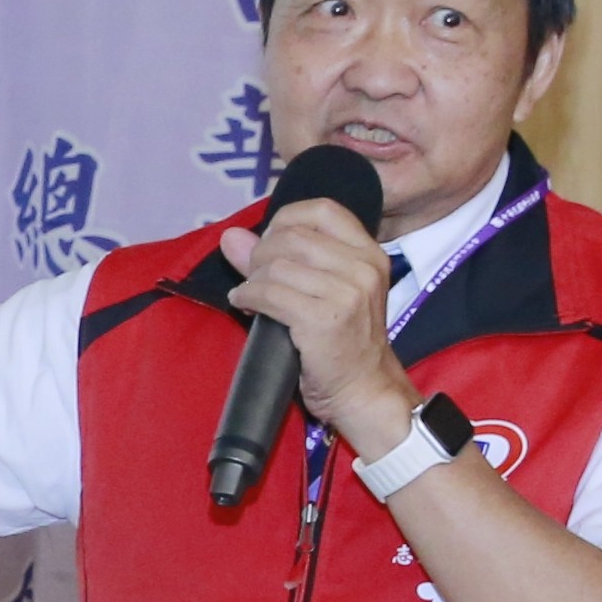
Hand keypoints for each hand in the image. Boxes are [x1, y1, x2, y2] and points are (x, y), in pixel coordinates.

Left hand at [218, 195, 411, 448]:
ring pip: (276, 266)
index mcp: (370, 254)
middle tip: (254, 276)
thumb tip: (231, 236)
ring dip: (251, 280)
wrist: (364, 391)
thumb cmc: (344, 343)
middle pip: (292, 236)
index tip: (269, 240)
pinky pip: (269, 294)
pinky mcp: (324, 320)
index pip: (323, 210)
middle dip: (261, 254)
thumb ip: (282, 259)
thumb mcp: (327, 292)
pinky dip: (247, 297)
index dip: (286, 218)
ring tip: (249, 295)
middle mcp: (363, 268)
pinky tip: (244, 306)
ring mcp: (346, 294)